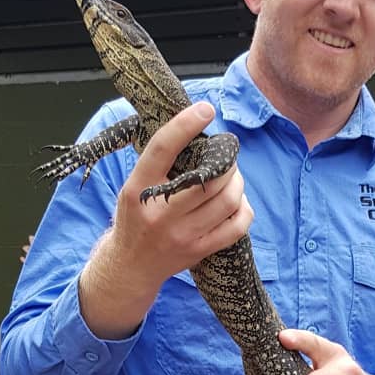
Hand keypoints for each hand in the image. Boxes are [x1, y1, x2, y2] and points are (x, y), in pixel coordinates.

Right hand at [112, 102, 251, 293]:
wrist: (130, 265)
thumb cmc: (135, 217)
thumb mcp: (132, 187)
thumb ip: (158, 164)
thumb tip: (192, 128)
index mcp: (138, 189)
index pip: (162, 150)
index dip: (185, 125)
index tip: (205, 109)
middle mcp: (159, 212)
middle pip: (208, 178)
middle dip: (226, 161)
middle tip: (227, 155)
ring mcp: (181, 234)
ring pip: (227, 201)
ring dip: (237, 182)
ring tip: (232, 176)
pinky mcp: (198, 250)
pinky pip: (236, 227)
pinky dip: (244, 209)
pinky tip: (237, 202)